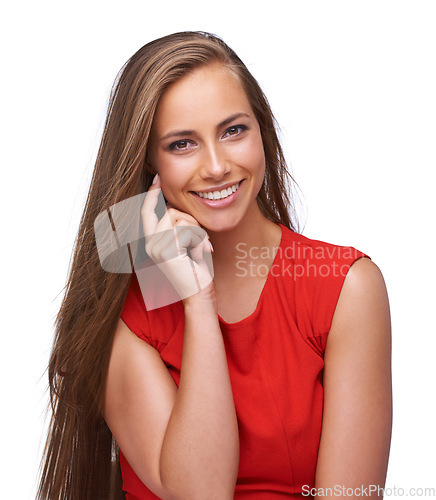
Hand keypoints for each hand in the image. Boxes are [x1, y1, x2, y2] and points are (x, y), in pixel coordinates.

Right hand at [141, 174, 213, 301]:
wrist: (199, 293)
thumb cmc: (196, 269)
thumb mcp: (186, 243)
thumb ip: (178, 226)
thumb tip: (174, 205)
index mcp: (152, 242)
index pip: (147, 212)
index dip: (152, 194)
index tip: (158, 179)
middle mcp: (150, 244)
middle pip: (169, 211)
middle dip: (190, 219)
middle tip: (202, 238)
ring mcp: (156, 248)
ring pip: (179, 218)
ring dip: (197, 230)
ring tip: (202, 248)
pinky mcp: (167, 251)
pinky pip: (187, 229)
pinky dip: (200, 239)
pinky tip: (202, 253)